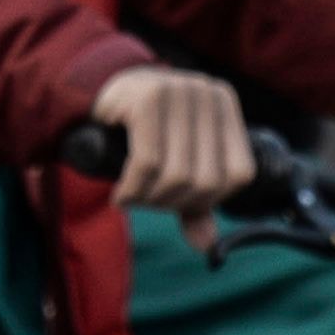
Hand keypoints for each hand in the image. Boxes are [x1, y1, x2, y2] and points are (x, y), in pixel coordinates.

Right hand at [89, 66, 254, 250]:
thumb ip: (195, 200)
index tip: (177, 202)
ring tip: (132, 198)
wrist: (95, 96)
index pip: (238, 174)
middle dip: (172, 202)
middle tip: (146, 201)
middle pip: (206, 179)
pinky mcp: (148, 97)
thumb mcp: (173, 161)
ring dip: (150, 199)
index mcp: (225, 107)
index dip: (208, 200)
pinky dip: (133, 188)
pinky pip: (148, 162)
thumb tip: (206, 244)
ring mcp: (180, 91)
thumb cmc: (140, 131)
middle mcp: (208, 94)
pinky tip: (121, 195)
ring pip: (178, 173)